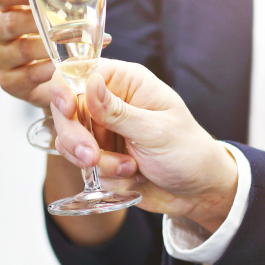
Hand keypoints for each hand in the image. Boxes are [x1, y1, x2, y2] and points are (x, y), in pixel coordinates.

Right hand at [0, 0, 111, 108]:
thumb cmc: (54, 39)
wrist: (52, 79)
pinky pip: (28, 75)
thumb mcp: (54, 18)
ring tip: (76, 47)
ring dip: (51, 48)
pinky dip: (49, 70)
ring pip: (22, 49)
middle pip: (11, 23)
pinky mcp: (8, 81)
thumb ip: (61, 8)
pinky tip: (66, 68)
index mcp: (6, 9)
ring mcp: (1, 58)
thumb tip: (89, 4)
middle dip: (39, 22)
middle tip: (68, 23)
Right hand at [48, 60, 237, 232]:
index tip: (66, 109)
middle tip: (92, 157)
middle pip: (66, 109)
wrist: (200, 192)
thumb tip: (88, 81)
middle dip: (76, 137)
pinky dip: (104, 176)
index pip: (79, 72)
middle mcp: (110, 102)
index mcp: (126, 82)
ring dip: (96, 162)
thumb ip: (117, 111)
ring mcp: (103, 129)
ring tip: (129, 169)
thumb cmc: (188, 152)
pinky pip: (83, 165)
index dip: (64, 88)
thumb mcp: (155, 131)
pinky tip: (132, 177)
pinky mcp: (101, 155)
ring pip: (70, 141)